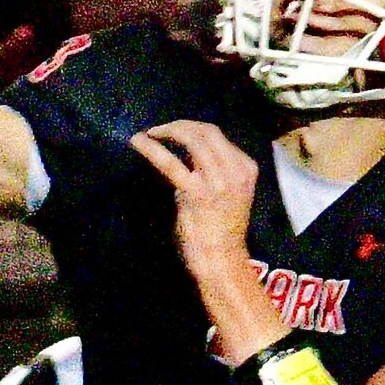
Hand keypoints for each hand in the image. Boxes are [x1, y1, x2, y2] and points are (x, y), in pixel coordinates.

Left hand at [130, 120, 257, 275]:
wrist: (221, 259)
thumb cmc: (220, 229)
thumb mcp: (227, 192)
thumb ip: (214, 170)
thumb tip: (187, 154)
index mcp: (246, 168)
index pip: (217, 135)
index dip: (191, 128)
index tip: (173, 131)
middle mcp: (236, 170)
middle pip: (206, 131)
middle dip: (179, 125)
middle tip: (158, 130)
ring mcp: (219, 181)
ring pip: (191, 139)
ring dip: (167, 131)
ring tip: (149, 134)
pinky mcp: (197, 193)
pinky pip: (170, 162)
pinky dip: (151, 149)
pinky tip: (137, 142)